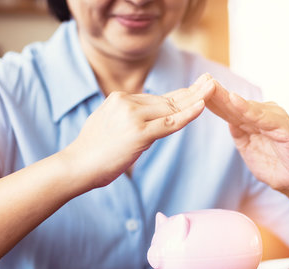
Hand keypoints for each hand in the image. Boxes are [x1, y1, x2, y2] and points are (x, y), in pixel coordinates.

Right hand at [63, 74, 215, 187]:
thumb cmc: (90, 152)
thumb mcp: (106, 125)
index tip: (195, 89)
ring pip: (171, 109)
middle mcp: (126, 102)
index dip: (179, 94)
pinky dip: (188, 115)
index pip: (156, 98)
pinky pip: (170, 123)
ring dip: (195, 99)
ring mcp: (133, 117)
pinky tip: (202, 105)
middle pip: (166, 99)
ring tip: (213, 87)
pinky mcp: (138, 133)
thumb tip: (144, 122)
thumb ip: (125, 118)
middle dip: (191, 92)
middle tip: (211, 81)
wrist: (76, 166)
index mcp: (119, 98)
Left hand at [205, 80, 288, 194]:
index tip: (195, 89)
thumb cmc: (272, 163)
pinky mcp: (284, 128)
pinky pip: (263, 117)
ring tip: (213, 87)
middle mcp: (264, 115)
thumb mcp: (246, 147)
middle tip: (201, 80)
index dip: (213, 100)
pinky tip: (234, 100)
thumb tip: (226, 117)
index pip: (229, 109)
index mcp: (253, 120)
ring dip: (228, 97)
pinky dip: (248, 109)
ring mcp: (274, 119)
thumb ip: (237, 131)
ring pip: (247, 107)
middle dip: (217, 93)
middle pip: (235, 104)